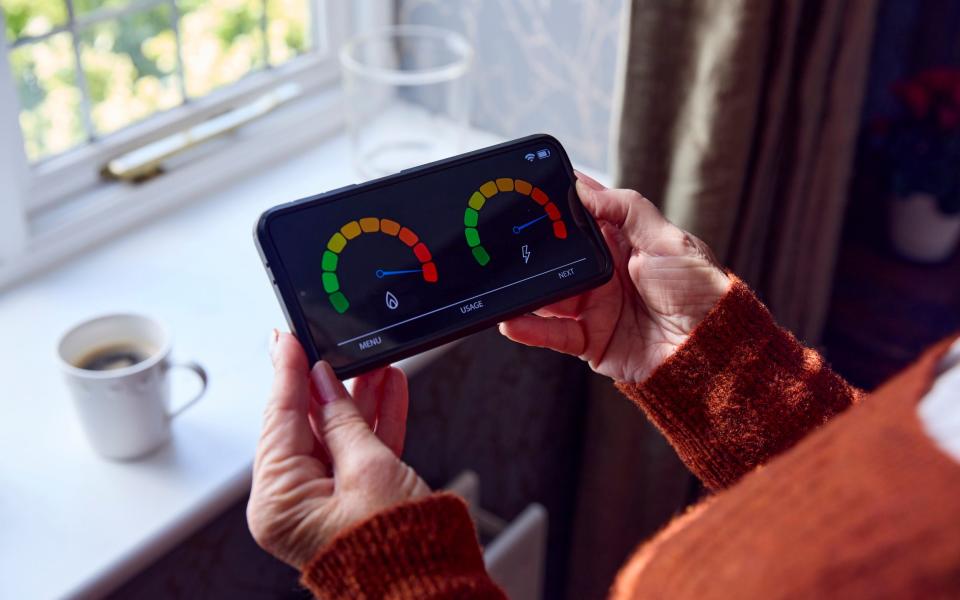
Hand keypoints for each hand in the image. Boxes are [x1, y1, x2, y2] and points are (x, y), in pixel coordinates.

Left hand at [247, 331, 429, 568]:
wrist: (433, 590)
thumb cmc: (397, 550)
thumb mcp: (368, 468)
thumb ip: (342, 419)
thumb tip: (320, 381)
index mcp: (279, 502)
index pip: (279, 419)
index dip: (287, 373)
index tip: (287, 339)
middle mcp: (293, 505)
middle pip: (307, 425)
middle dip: (330, 384)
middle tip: (335, 345)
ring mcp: (323, 504)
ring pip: (338, 435)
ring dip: (358, 400)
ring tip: (376, 364)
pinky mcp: (351, 504)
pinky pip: (357, 454)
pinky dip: (373, 425)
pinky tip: (388, 392)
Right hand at [499, 172, 730, 382]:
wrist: (712, 351)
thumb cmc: (699, 291)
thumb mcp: (669, 240)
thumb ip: (627, 210)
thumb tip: (583, 189)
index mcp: (621, 241)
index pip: (581, 214)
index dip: (556, 200)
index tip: (528, 186)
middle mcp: (602, 272)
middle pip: (556, 254)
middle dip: (532, 246)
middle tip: (505, 237)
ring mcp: (592, 306)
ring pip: (547, 294)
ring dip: (525, 289)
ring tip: (503, 280)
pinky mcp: (588, 339)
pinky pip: (552, 334)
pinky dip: (530, 329)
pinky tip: (511, 320)